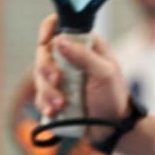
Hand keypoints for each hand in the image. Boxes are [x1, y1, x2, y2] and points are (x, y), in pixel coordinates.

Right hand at [32, 14, 128, 141]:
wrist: (113, 128)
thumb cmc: (114, 96)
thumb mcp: (105, 74)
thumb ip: (84, 56)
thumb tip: (59, 40)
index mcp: (85, 45)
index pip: (61, 25)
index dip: (49, 28)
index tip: (45, 41)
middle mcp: (70, 58)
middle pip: (44, 52)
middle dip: (46, 68)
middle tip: (57, 81)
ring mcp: (60, 77)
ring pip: (39, 76)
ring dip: (47, 91)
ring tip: (61, 105)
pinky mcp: (54, 95)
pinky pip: (39, 96)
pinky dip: (44, 104)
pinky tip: (54, 112)